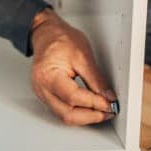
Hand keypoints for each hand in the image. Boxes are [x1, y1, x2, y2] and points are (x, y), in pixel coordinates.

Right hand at [30, 8, 118, 125]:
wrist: (47, 33)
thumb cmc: (60, 39)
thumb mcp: (83, 55)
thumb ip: (96, 79)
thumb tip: (107, 96)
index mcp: (47, 76)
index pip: (73, 97)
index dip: (94, 103)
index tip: (109, 104)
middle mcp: (41, 88)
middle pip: (67, 114)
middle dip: (90, 116)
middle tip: (108, 112)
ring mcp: (42, 94)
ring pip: (65, 116)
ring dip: (85, 117)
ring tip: (102, 111)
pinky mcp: (46, 95)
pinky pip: (62, 110)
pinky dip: (78, 112)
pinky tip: (89, 108)